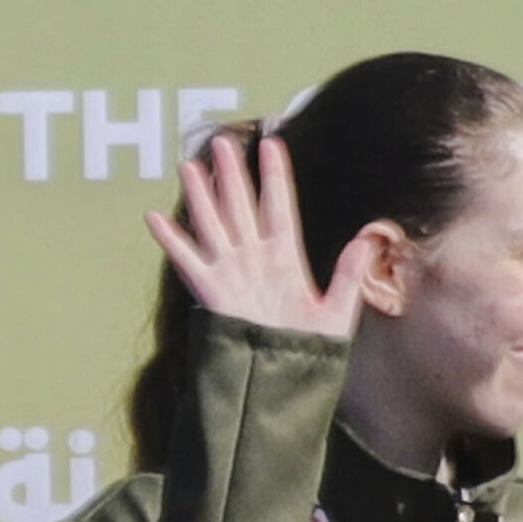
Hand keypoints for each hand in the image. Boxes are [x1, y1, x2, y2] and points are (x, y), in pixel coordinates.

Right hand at [146, 119, 359, 340]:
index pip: (279, 207)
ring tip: (189, 165)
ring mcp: (231, 272)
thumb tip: (367, 241)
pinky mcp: (211, 291)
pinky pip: (188, 260)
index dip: (274, 176)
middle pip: (241, 207)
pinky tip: (155, 216)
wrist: (282, 380)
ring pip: (213, 224)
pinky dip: (171, 239)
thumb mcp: (338, 311)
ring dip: (201, 195)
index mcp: (286, 258)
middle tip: (222, 140)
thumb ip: (348, 274)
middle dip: (231, 174)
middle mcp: (255, 258)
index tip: (272, 144)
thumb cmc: (310, 349)